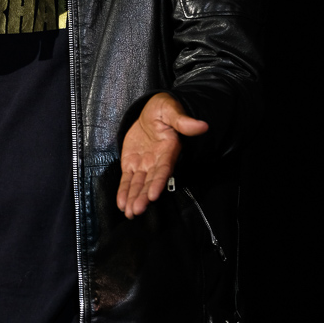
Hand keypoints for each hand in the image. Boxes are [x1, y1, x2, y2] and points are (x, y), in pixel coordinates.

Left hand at [117, 92, 208, 218]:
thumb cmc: (163, 109)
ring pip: (138, 184)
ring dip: (133, 198)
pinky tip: (121, 203)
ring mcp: (144, 164)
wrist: (150, 111)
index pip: (164, 169)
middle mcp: (156, 161)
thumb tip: (202, 125)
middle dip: (143, 197)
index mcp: (168, 150)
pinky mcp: (132, 163)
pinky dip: (124, 191)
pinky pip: (127, 180)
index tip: (154, 195)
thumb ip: (183, 121)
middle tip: (136, 210)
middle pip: (150, 182)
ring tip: (129, 212)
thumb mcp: (171, 110)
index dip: (159, 182)